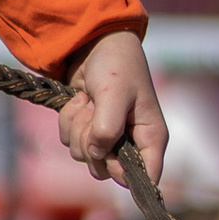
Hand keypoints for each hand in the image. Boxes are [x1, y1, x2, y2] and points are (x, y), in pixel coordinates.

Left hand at [57, 30, 166, 188]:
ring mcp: (107, 138)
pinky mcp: (87, 130)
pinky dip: (68, 121)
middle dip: (91, 143)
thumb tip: (97, 154)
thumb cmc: (116, 63)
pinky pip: (70, 142)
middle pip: (106, 170)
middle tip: (93, 112)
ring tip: (87, 100)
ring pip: (84, 156)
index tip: (110, 156)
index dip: (128, 178)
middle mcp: (130, 143)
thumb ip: (107, 128)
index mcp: (150, 137)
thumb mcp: (114, 93)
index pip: (147, 178)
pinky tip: (78, 99)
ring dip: (77, 127)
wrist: (92, 41)